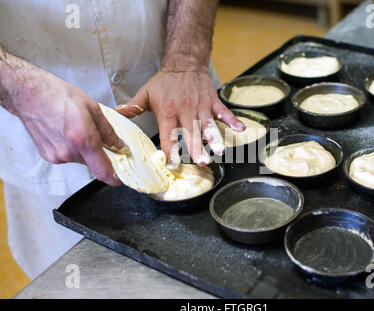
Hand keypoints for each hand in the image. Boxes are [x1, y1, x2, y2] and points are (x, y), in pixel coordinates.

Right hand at [8, 66, 127, 185]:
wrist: (29, 94)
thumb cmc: (59, 96)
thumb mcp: (93, 108)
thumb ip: (108, 131)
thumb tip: (120, 145)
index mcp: (82, 139)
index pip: (103, 171)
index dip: (115, 177)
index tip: (122, 177)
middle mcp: (68, 152)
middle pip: (94, 164)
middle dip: (100, 154)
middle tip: (97, 135)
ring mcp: (56, 156)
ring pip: (81, 160)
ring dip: (85, 150)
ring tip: (77, 129)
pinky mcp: (48, 156)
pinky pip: (69, 157)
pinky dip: (73, 148)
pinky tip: (67, 132)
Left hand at [115, 70, 244, 166]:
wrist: (183, 63)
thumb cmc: (163, 82)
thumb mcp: (145, 93)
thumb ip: (132, 107)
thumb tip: (113, 115)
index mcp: (168, 111)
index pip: (168, 134)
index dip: (170, 150)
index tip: (171, 164)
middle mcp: (185, 110)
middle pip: (191, 133)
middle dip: (196, 148)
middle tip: (200, 163)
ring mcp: (201, 106)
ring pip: (208, 125)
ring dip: (215, 138)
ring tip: (220, 152)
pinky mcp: (212, 101)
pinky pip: (224, 112)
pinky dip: (232, 120)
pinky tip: (241, 130)